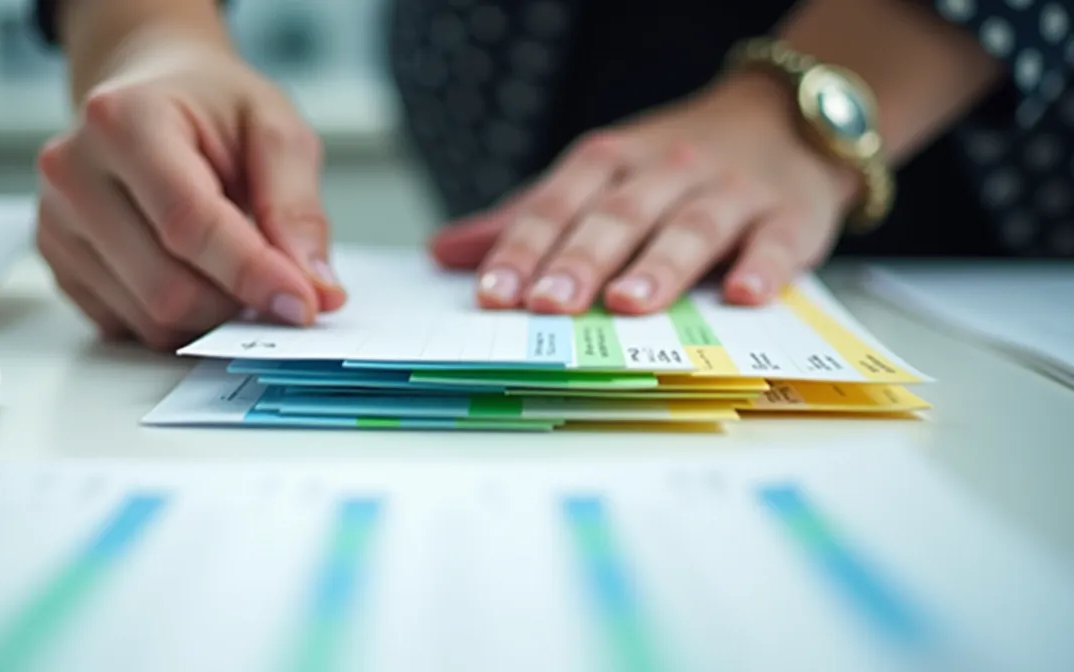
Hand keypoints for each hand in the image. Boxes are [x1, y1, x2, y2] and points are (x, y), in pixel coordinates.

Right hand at [36, 33, 343, 349]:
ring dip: (212, 313)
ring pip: (150, 318)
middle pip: (167, 286)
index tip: (304, 304)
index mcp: (124, 120)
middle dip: (236, 300)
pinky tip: (194, 272)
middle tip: (274, 278)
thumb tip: (315, 288)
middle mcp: (73, 171)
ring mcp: (57, 223)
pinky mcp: (60, 265)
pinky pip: (129, 327)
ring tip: (231, 263)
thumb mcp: (274, 129)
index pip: (189, 223)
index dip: (252, 272)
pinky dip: (179, 319)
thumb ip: (297, 208)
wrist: (152, 92)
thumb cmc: (211, 106)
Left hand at [429, 73, 860, 313]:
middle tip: (546, 306)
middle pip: (618, 215)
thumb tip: (444, 253)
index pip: (559, 202)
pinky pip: (777, 242)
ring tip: (627, 303)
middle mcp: (669, 170)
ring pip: (692, 226)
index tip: (492, 292)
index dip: (524, 247)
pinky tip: (745, 294)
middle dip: (579, 260)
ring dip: (659, 265)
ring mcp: (733, 192)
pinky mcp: (791, 217)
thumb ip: (527, 219)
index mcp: (613, 161)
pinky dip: (764, 266)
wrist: (789, 120)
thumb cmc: (675, 166)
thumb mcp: (599, 178)